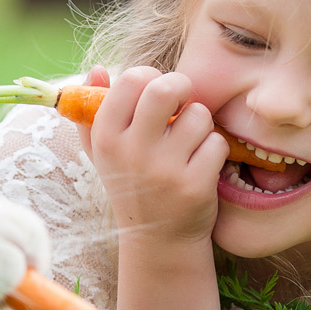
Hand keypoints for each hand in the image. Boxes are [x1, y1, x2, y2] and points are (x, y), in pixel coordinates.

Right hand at [81, 66, 228, 244]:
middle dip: (182, 87)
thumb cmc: (131, 185)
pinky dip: (215, 150)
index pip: (132, 79)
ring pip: (199, 115)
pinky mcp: (194, 186)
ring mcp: (164, 171)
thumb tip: (97, 68)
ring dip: (200, 124)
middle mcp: (132, 152)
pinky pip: (217, 143)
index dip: (151, 76)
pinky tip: (202, 164)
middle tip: (183, 102)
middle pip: (167, 88)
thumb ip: (93, 110)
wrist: (158, 242)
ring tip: (190, 143)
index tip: (157, 93)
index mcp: (106, 137)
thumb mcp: (103, 153)